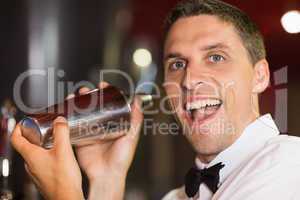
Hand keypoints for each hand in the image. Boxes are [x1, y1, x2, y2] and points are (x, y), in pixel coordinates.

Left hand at [11, 117, 83, 199]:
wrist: (66, 198)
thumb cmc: (62, 179)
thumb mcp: (64, 150)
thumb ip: (61, 133)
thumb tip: (59, 120)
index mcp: (31, 156)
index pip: (16, 139)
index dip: (18, 128)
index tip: (24, 122)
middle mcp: (30, 165)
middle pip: (26, 146)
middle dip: (34, 135)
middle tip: (43, 129)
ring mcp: (36, 172)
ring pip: (34, 155)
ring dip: (41, 145)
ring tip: (54, 141)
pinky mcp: (44, 177)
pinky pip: (42, 163)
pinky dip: (47, 155)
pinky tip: (59, 156)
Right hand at [70, 82, 142, 199]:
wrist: (106, 175)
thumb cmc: (121, 159)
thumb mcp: (131, 136)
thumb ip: (135, 119)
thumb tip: (138, 99)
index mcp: (114, 124)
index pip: (109, 104)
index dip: (105, 93)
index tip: (102, 85)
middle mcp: (102, 126)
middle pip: (94, 106)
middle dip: (88, 95)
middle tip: (86, 90)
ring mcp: (90, 132)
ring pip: (82, 113)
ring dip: (77, 103)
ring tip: (74, 96)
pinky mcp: (80, 139)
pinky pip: (73, 126)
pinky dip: (68, 117)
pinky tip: (65, 109)